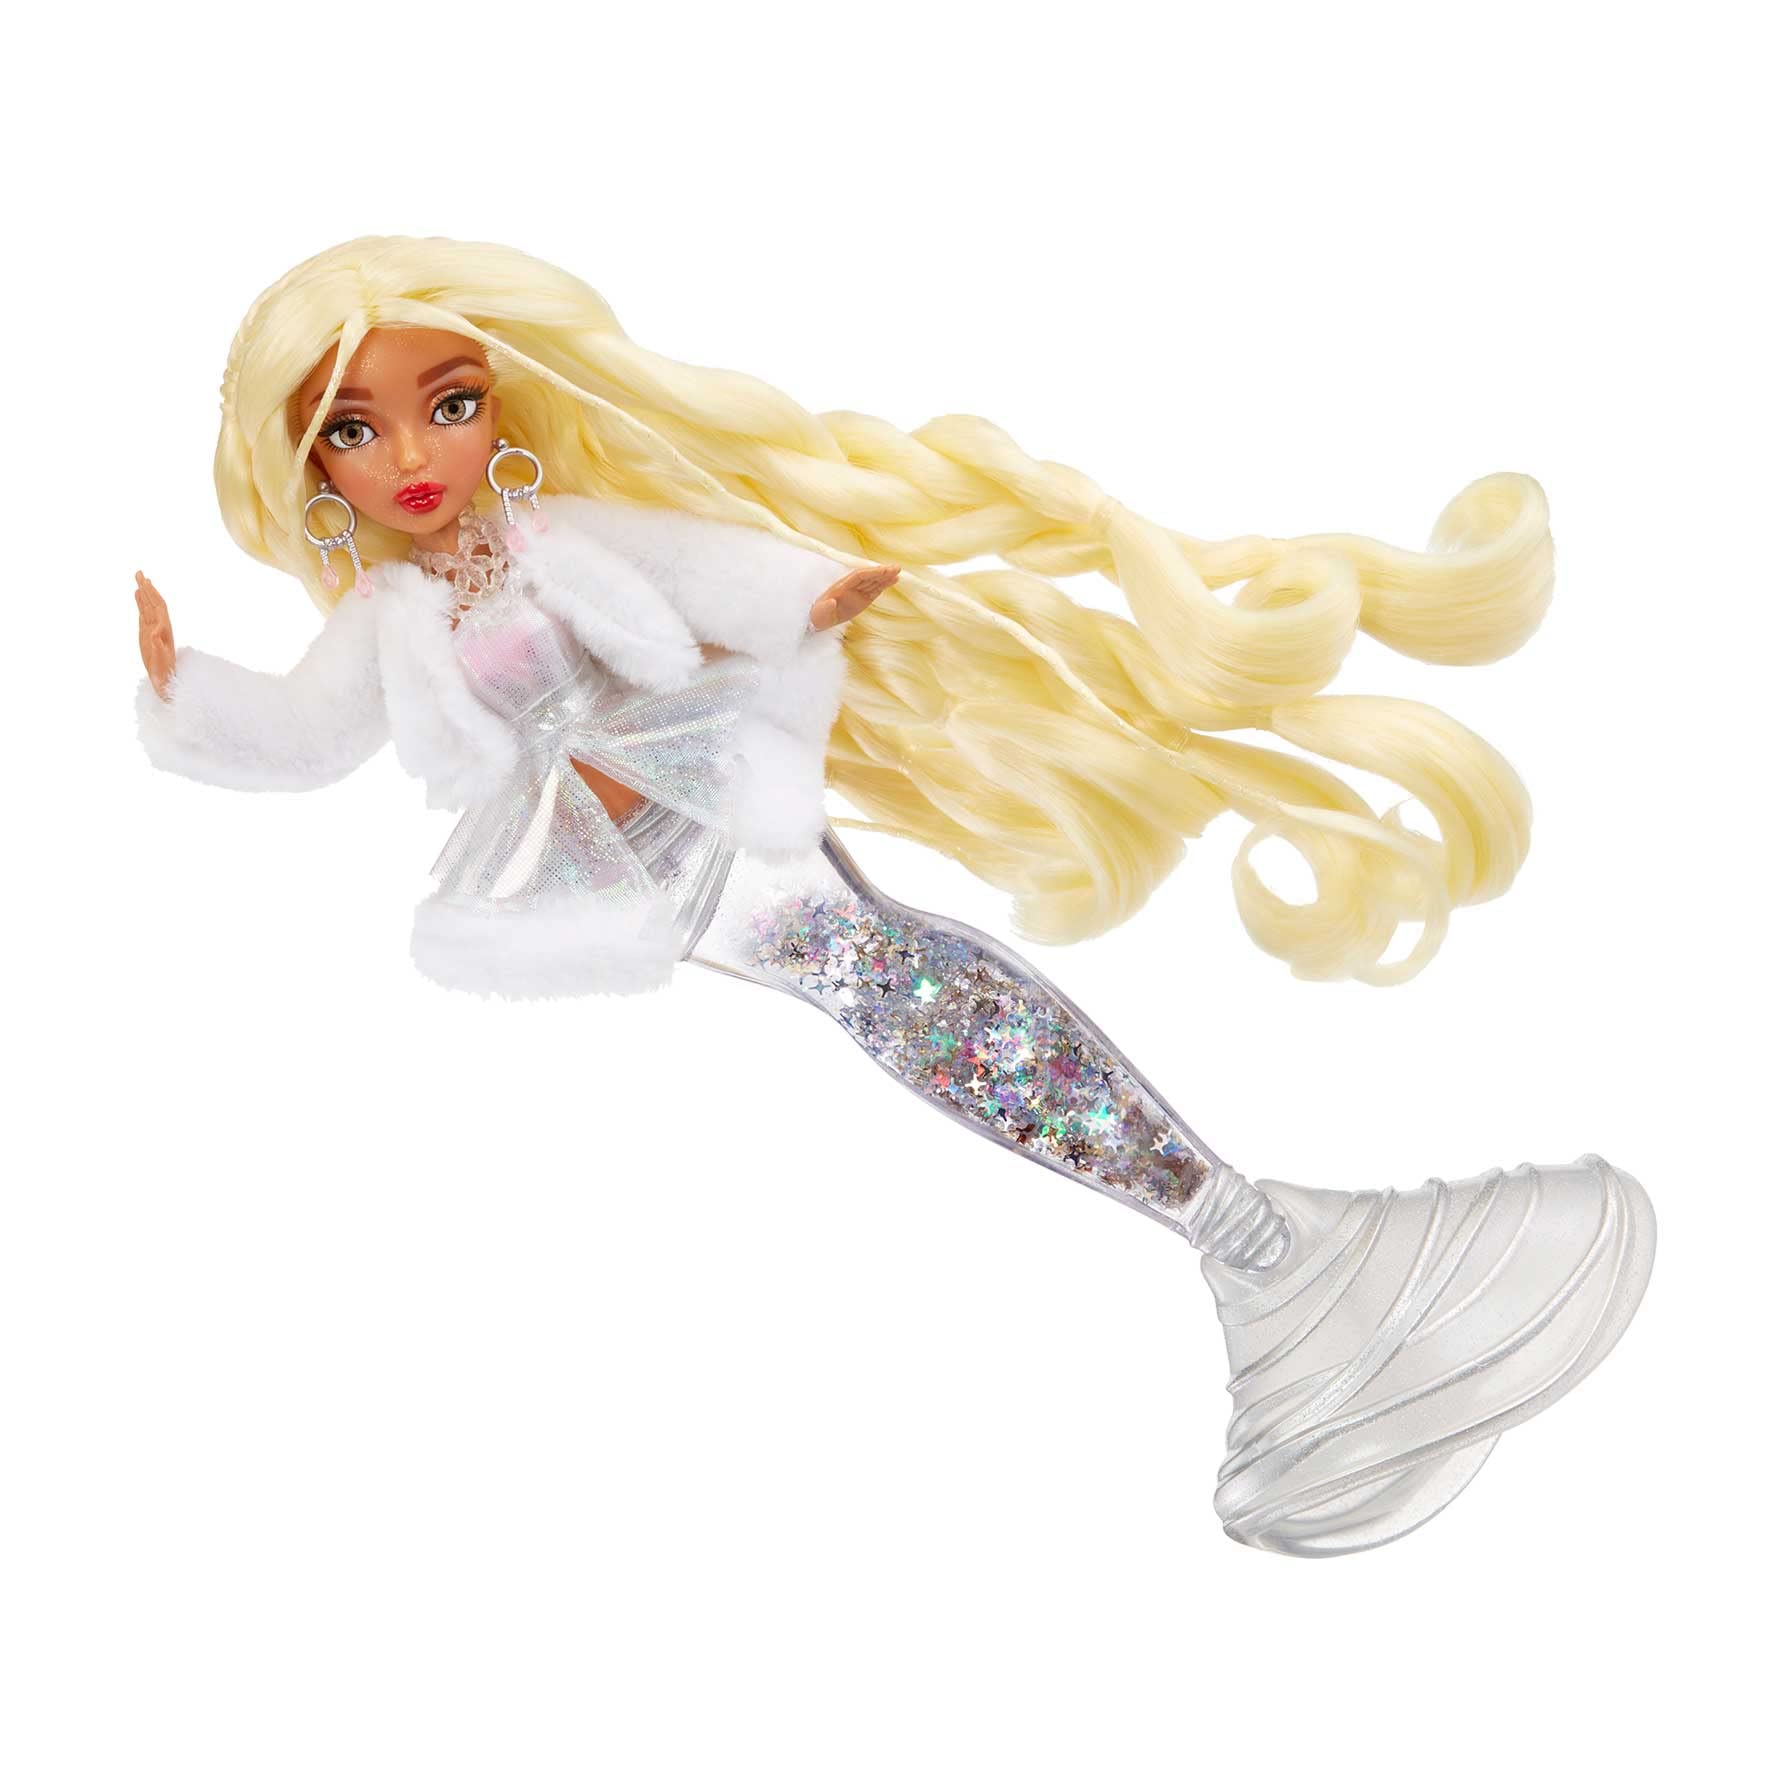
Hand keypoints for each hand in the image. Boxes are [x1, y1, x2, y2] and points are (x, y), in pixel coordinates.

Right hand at [135, 570, 174, 699]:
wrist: (163, 678)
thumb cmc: (163, 670)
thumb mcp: (160, 659)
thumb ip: (158, 645)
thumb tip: (155, 631)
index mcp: (164, 629)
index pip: (159, 607)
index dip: (153, 594)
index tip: (146, 582)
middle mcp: (160, 626)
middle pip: (154, 603)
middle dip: (147, 588)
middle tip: (139, 572)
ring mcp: (152, 628)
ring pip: (148, 606)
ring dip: (144, 593)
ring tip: (139, 579)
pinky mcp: (146, 633)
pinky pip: (143, 613)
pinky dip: (140, 603)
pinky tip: (138, 595)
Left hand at [809, 563, 898, 632]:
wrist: (819, 620)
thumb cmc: (818, 616)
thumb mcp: (819, 614)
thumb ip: (825, 608)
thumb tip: (831, 602)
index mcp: (841, 586)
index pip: (859, 576)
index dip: (871, 572)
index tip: (884, 571)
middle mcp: (850, 586)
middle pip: (868, 576)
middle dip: (882, 572)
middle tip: (897, 568)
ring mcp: (857, 592)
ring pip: (873, 581)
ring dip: (885, 577)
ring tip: (898, 572)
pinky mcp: (862, 599)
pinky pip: (874, 590)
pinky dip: (884, 585)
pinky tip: (893, 581)